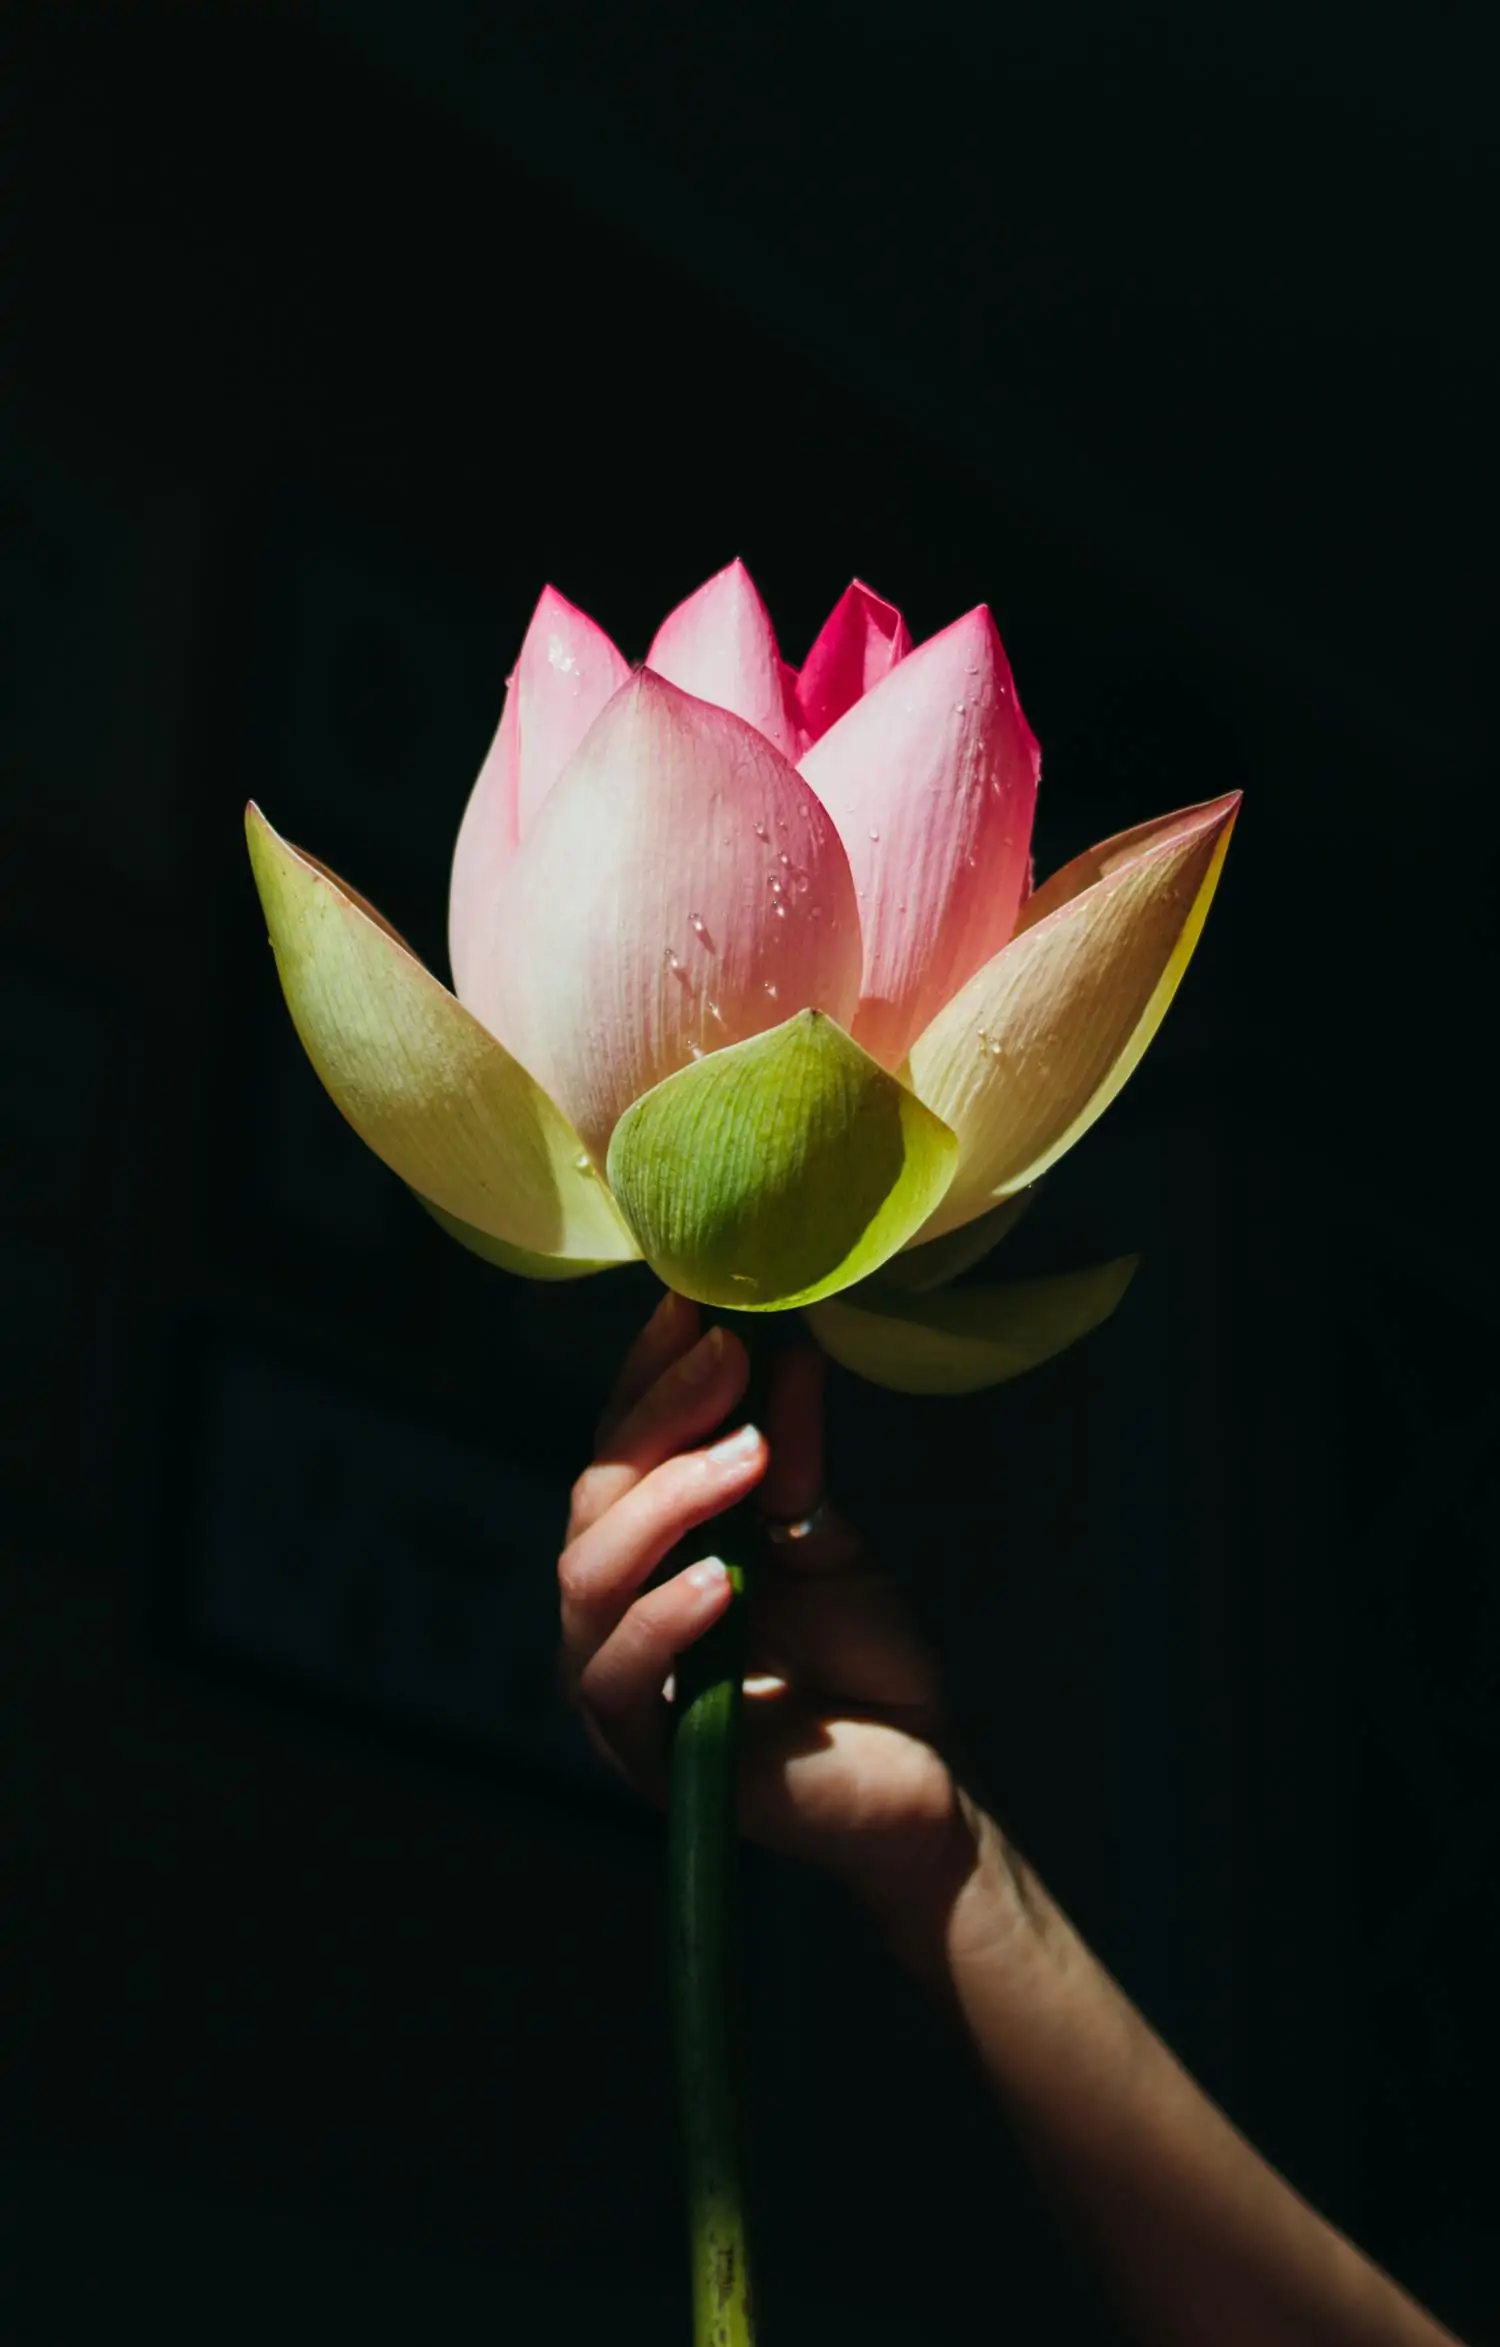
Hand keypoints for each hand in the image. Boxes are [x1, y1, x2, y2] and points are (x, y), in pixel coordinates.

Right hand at [558, 1291, 974, 1907]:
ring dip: (664, 1505)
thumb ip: (791, 1460)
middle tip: (729, 1359)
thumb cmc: (865, 1662)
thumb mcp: (826, 1538)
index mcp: (646, 1557)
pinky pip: (618, 1678)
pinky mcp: (648, 1755)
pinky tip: (719, 1577)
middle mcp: (614, 1614)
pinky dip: (664, 1619)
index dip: (647, 1377)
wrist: (925, 1785)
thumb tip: (786, 1352)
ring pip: (587, 1579)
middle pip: (593, 1501)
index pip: (620, 1452)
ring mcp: (622, 1687)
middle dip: (659, 1418)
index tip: (695, 1305)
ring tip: (743, 1458)